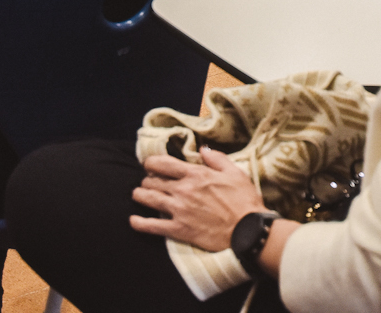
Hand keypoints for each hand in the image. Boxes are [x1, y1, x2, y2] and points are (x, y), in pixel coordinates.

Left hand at [129, 148, 266, 252]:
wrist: (247, 230)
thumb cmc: (244, 200)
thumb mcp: (235, 172)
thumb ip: (217, 158)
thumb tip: (203, 149)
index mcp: (196, 174)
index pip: (164, 164)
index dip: (152, 163)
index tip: (149, 165)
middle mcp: (184, 190)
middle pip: (153, 181)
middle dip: (147, 180)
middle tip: (147, 182)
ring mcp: (179, 210)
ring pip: (149, 199)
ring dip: (140, 196)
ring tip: (137, 195)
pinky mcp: (179, 230)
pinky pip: (153, 226)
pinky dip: (140, 223)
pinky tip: (133, 221)